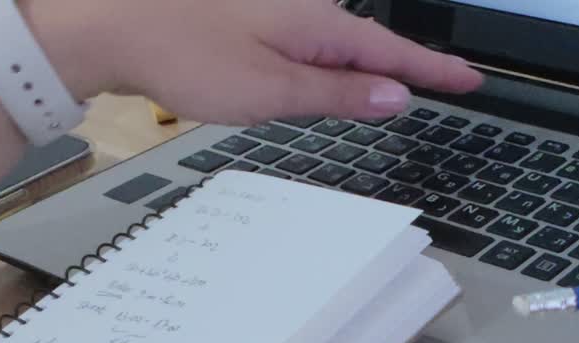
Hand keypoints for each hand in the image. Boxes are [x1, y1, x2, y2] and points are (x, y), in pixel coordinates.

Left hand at [24, 0, 483, 123]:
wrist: (107, 25)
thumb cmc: (183, 54)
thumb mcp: (270, 89)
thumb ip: (336, 95)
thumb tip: (394, 96)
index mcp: (315, 23)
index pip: (393, 52)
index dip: (434, 70)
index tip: (472, 81)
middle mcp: (300, 8)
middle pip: (366, 47)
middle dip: (401, 70)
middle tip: (445, 86)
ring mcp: (272, 11)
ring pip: (331, 47)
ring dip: (357, 74)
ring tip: (383, 95)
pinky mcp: (246, 20)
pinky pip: (300, 45)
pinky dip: (319, 67)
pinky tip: (311, 81)